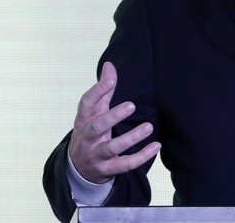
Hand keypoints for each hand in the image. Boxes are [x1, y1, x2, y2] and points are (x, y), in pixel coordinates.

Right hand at [68, 62, 160, 183]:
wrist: (78, 169)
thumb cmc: (91, 132)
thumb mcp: (94, 113)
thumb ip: (104, 91)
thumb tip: (110, 65)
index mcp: (83, 121)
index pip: (86, 104)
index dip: (97, 91)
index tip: (111, 79)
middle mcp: (87, 138)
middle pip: (97, 127)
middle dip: (113, 116)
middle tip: (131, 105)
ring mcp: (96, 155)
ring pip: (112, 148)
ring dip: (131, 138)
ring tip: (149, 127)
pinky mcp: (107, 170)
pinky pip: (125, 165)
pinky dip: (141, 156)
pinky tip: (156, 146)